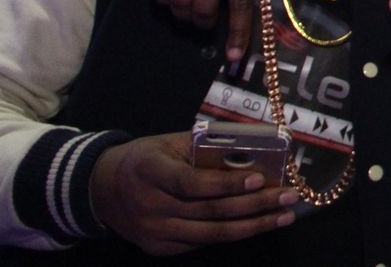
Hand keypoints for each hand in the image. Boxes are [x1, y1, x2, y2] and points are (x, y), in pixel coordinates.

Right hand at [89, 132, 295, 254]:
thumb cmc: (146, 159)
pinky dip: (232, 235)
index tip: (261, 178)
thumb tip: (257, 144)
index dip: (227, 183)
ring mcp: (153, 231)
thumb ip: (206, 145)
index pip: (192, 182)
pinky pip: (201, 243)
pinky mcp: (158, 248)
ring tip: (284, 217)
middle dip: (255, 205)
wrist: (102, 188)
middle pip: (209, 211)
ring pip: (211, 234)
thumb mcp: (169, 142)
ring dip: (253, 226)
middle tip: (289, 196)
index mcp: (150, 171)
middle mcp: (150, 205)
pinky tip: (257, 225)